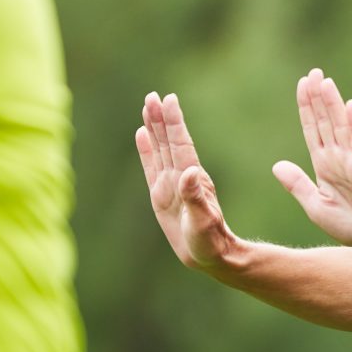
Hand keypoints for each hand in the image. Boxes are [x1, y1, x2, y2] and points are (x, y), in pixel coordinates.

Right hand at [136, 93, 242, 272]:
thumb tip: (189, 172)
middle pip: (169, 142)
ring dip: (154, 128)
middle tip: (153, 96)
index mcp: (190, 180)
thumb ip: (196, 198)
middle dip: (161, 119)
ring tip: (147, 106)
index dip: (174, 123)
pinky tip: (141, 134)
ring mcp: (170, 185)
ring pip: (160, 149)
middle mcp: (180, 177)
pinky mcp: (161, 194)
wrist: (210, 255)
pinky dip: (146, 150)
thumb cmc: (209, 242)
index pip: (180, 145)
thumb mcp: (203, 222)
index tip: (169, 100)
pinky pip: (151, 166)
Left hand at [271, 69, 351, 250]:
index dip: (306, 108)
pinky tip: (350, 106)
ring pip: (340, 126)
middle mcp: (338, 157)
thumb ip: (297, 184)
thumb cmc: (348, 224)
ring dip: (333, 104)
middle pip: (325, 121)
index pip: (312, 130)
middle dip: (317, 97)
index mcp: (324, 165)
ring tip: (325, 81)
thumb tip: (276, 165)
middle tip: (312, 72)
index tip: (302, 85)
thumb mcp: (314, 205)